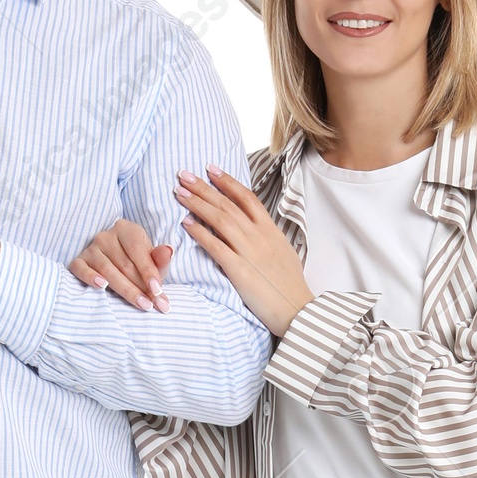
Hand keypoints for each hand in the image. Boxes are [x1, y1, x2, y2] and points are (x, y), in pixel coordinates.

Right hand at [67, 220, 172, 311]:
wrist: (118, 262)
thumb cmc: (138, 263)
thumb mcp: (152, 260)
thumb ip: (160, 259)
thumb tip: (168, 251)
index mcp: (126, 229)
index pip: (137, 250)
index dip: (148, 271)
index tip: (158, 291)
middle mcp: (106, 236)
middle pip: (124, 264)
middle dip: (141, 287)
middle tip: (153, 305)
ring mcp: (91, 248)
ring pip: (107, 270)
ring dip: (126, 290)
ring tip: (142, 304)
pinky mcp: (79, 261)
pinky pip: (81, 269)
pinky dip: (90, 277)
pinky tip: (101, 286)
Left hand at [175, 166, 312, 337]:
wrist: (297, 309)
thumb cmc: (289, 283)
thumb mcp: (282, 250)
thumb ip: (265, 236)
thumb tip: (253, 226)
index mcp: (270, 229)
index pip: (246, 197)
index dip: (226, 181)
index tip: (210, 169)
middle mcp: (259, 235)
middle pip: (227, 204)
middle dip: (203, 188)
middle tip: (183, 175)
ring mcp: (249, 252)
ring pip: (220, 220)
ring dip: (197, 204)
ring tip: (179, 193)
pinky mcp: (240, 271)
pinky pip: (216, 246)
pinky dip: (200, 233)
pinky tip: (185, 223)